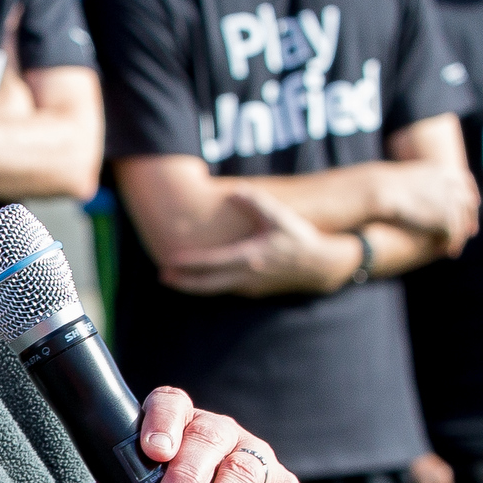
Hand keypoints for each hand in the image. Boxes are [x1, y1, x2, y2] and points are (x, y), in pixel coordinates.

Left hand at [158, 187, 353, 297]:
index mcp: (249, 258)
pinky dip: (210, 286)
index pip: (212, 263)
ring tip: (174, 279)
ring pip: (215, 290)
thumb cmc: (299, 238)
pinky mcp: (254, 291)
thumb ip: (255, 202)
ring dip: (194, 286)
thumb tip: (234, 191)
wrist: (320, 265)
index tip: (170, 260)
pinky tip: (200, 280)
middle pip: (207, 285)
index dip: (189, 263)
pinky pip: (226, 289)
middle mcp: (246, 277)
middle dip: (183, 283)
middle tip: (163, 277)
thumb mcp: (279, 217)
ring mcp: (250, 287)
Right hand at [371, 160, 480, 249]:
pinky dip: (453, 243)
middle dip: (471, 218)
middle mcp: (452, 184)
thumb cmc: (387, 185)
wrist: (382, 189)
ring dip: (460, 236)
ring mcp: (451, 200)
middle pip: (469, 203)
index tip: (474, 204)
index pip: (466, 182)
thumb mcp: (411, 179)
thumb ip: (424, 184)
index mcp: (444, 170)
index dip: (471, 195)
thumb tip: (424, 194)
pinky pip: (454, 234)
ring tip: (453, 249)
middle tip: (471, 232)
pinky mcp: (446, 216)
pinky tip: (448, 251)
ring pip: (462, 222)